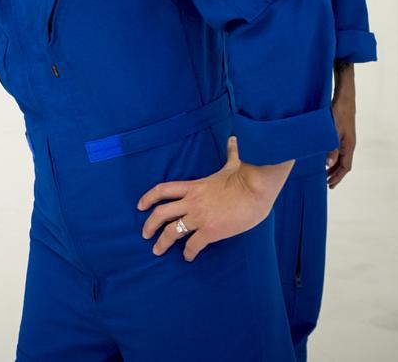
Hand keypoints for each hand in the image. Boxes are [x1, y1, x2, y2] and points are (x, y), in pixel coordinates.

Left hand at [137, 136, 291, 260]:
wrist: (257, 189)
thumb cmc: (247, 176)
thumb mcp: (233, 163)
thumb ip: (229, 154)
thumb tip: (234, 139)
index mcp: (193, 186)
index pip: (162, 190)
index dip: (148, 198)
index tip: (140, 206)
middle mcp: (191, 202)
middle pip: (161, 214)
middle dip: (149, 225)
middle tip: (145, 235)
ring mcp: (199, 217)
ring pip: (172, 231)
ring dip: (162, 243)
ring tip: (157, 251)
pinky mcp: (211, 231)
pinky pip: (193, 245)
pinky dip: (189, 253)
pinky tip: (188, 257)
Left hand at [327, 63, 356, 188]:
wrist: (345, 98)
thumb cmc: (338, 113)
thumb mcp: (333, 131)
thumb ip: (331, 147)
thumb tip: (328, 164)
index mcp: (349, 146)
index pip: (345, 167)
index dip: (338, 177)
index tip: (330, 185)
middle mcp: (350, 144)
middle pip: (344, 165)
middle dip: (335, 175)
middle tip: (327, 183)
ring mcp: (347, 139)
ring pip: (341, 158)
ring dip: (334, 166)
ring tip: (325, 173)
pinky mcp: (343, 134)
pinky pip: (339, 150)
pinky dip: (333, 157)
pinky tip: (325, 157)